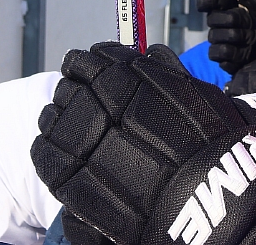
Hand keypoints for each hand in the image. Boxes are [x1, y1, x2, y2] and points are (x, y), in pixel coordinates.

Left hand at [31, 43, 255, 244]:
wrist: (206, 197)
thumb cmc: (212, 146)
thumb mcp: (197, 94)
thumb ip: (166, 73)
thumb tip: (149, 57)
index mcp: (130, 76)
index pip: (95, 58)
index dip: (94, 65)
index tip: (95, 72)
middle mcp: (101, 101)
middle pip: (70, 83)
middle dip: (77, 89)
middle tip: (84, 99)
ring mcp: (83, 138)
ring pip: (53, 114)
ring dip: (61, 116)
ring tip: (71, 125)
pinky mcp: (70, 175)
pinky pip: (44, 150)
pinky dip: (49, 146)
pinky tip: (60, 149)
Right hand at [199, 0, 255, 72]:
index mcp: (248, 0)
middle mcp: (241, 19)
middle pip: (213, 17)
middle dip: (226, 18)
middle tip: (247, 21)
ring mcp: (240, 40)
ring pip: (214, 37)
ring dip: (229, 37)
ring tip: (250, 38)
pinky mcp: (241, 62)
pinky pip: (220, 58)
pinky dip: (228, 54)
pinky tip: (245, 53)